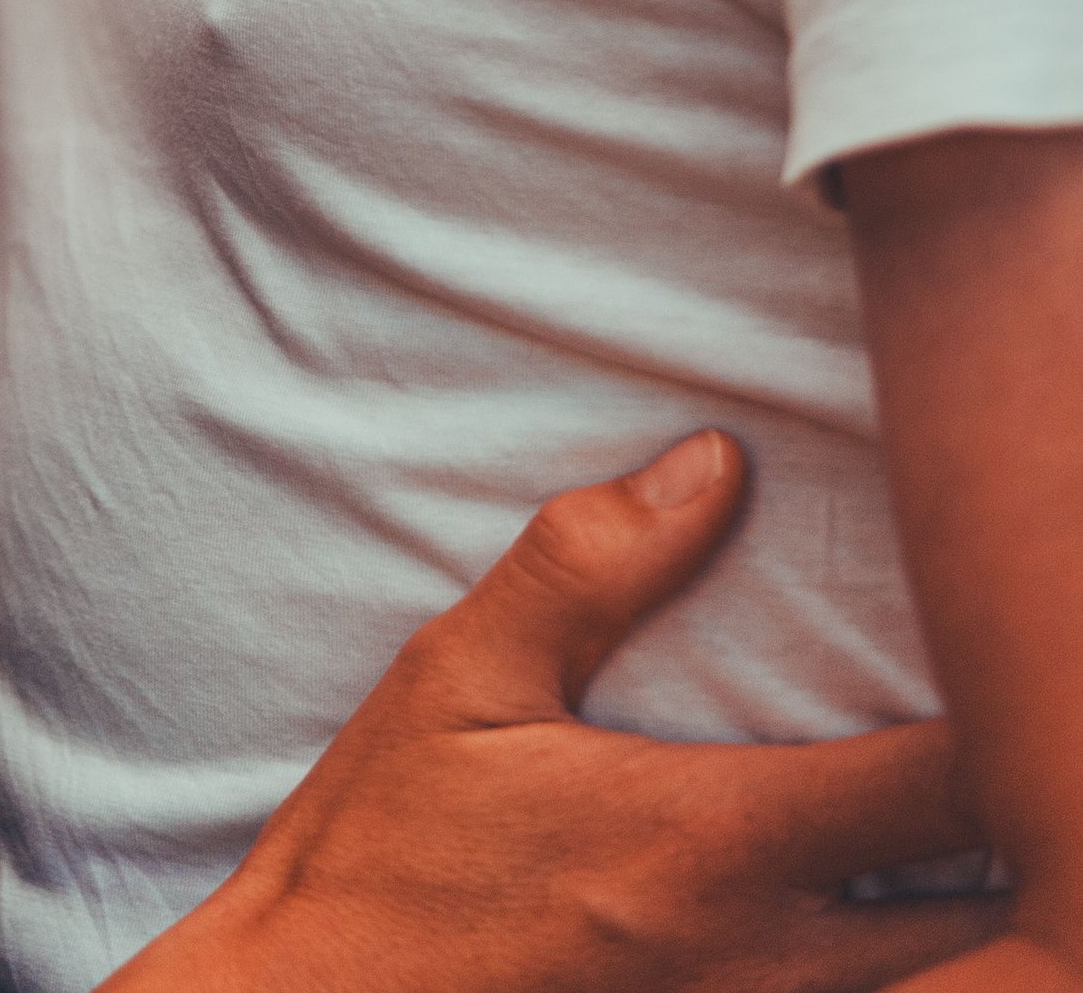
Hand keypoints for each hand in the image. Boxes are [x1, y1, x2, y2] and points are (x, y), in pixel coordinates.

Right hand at [106, 431, 1006, 992]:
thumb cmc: (384, 851)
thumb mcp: (462, 680)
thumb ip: (588, 567)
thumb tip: (718, 461)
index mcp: (714, 843)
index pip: (948, 787)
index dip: (1026, 721)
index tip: (1033, 649)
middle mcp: (769, 959)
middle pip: (1000, 920)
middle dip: (1041, 837)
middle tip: (1041, 746)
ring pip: (952, 987)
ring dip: (988, 919)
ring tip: (1007, 841)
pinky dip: (916, 973)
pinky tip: (914, 928)